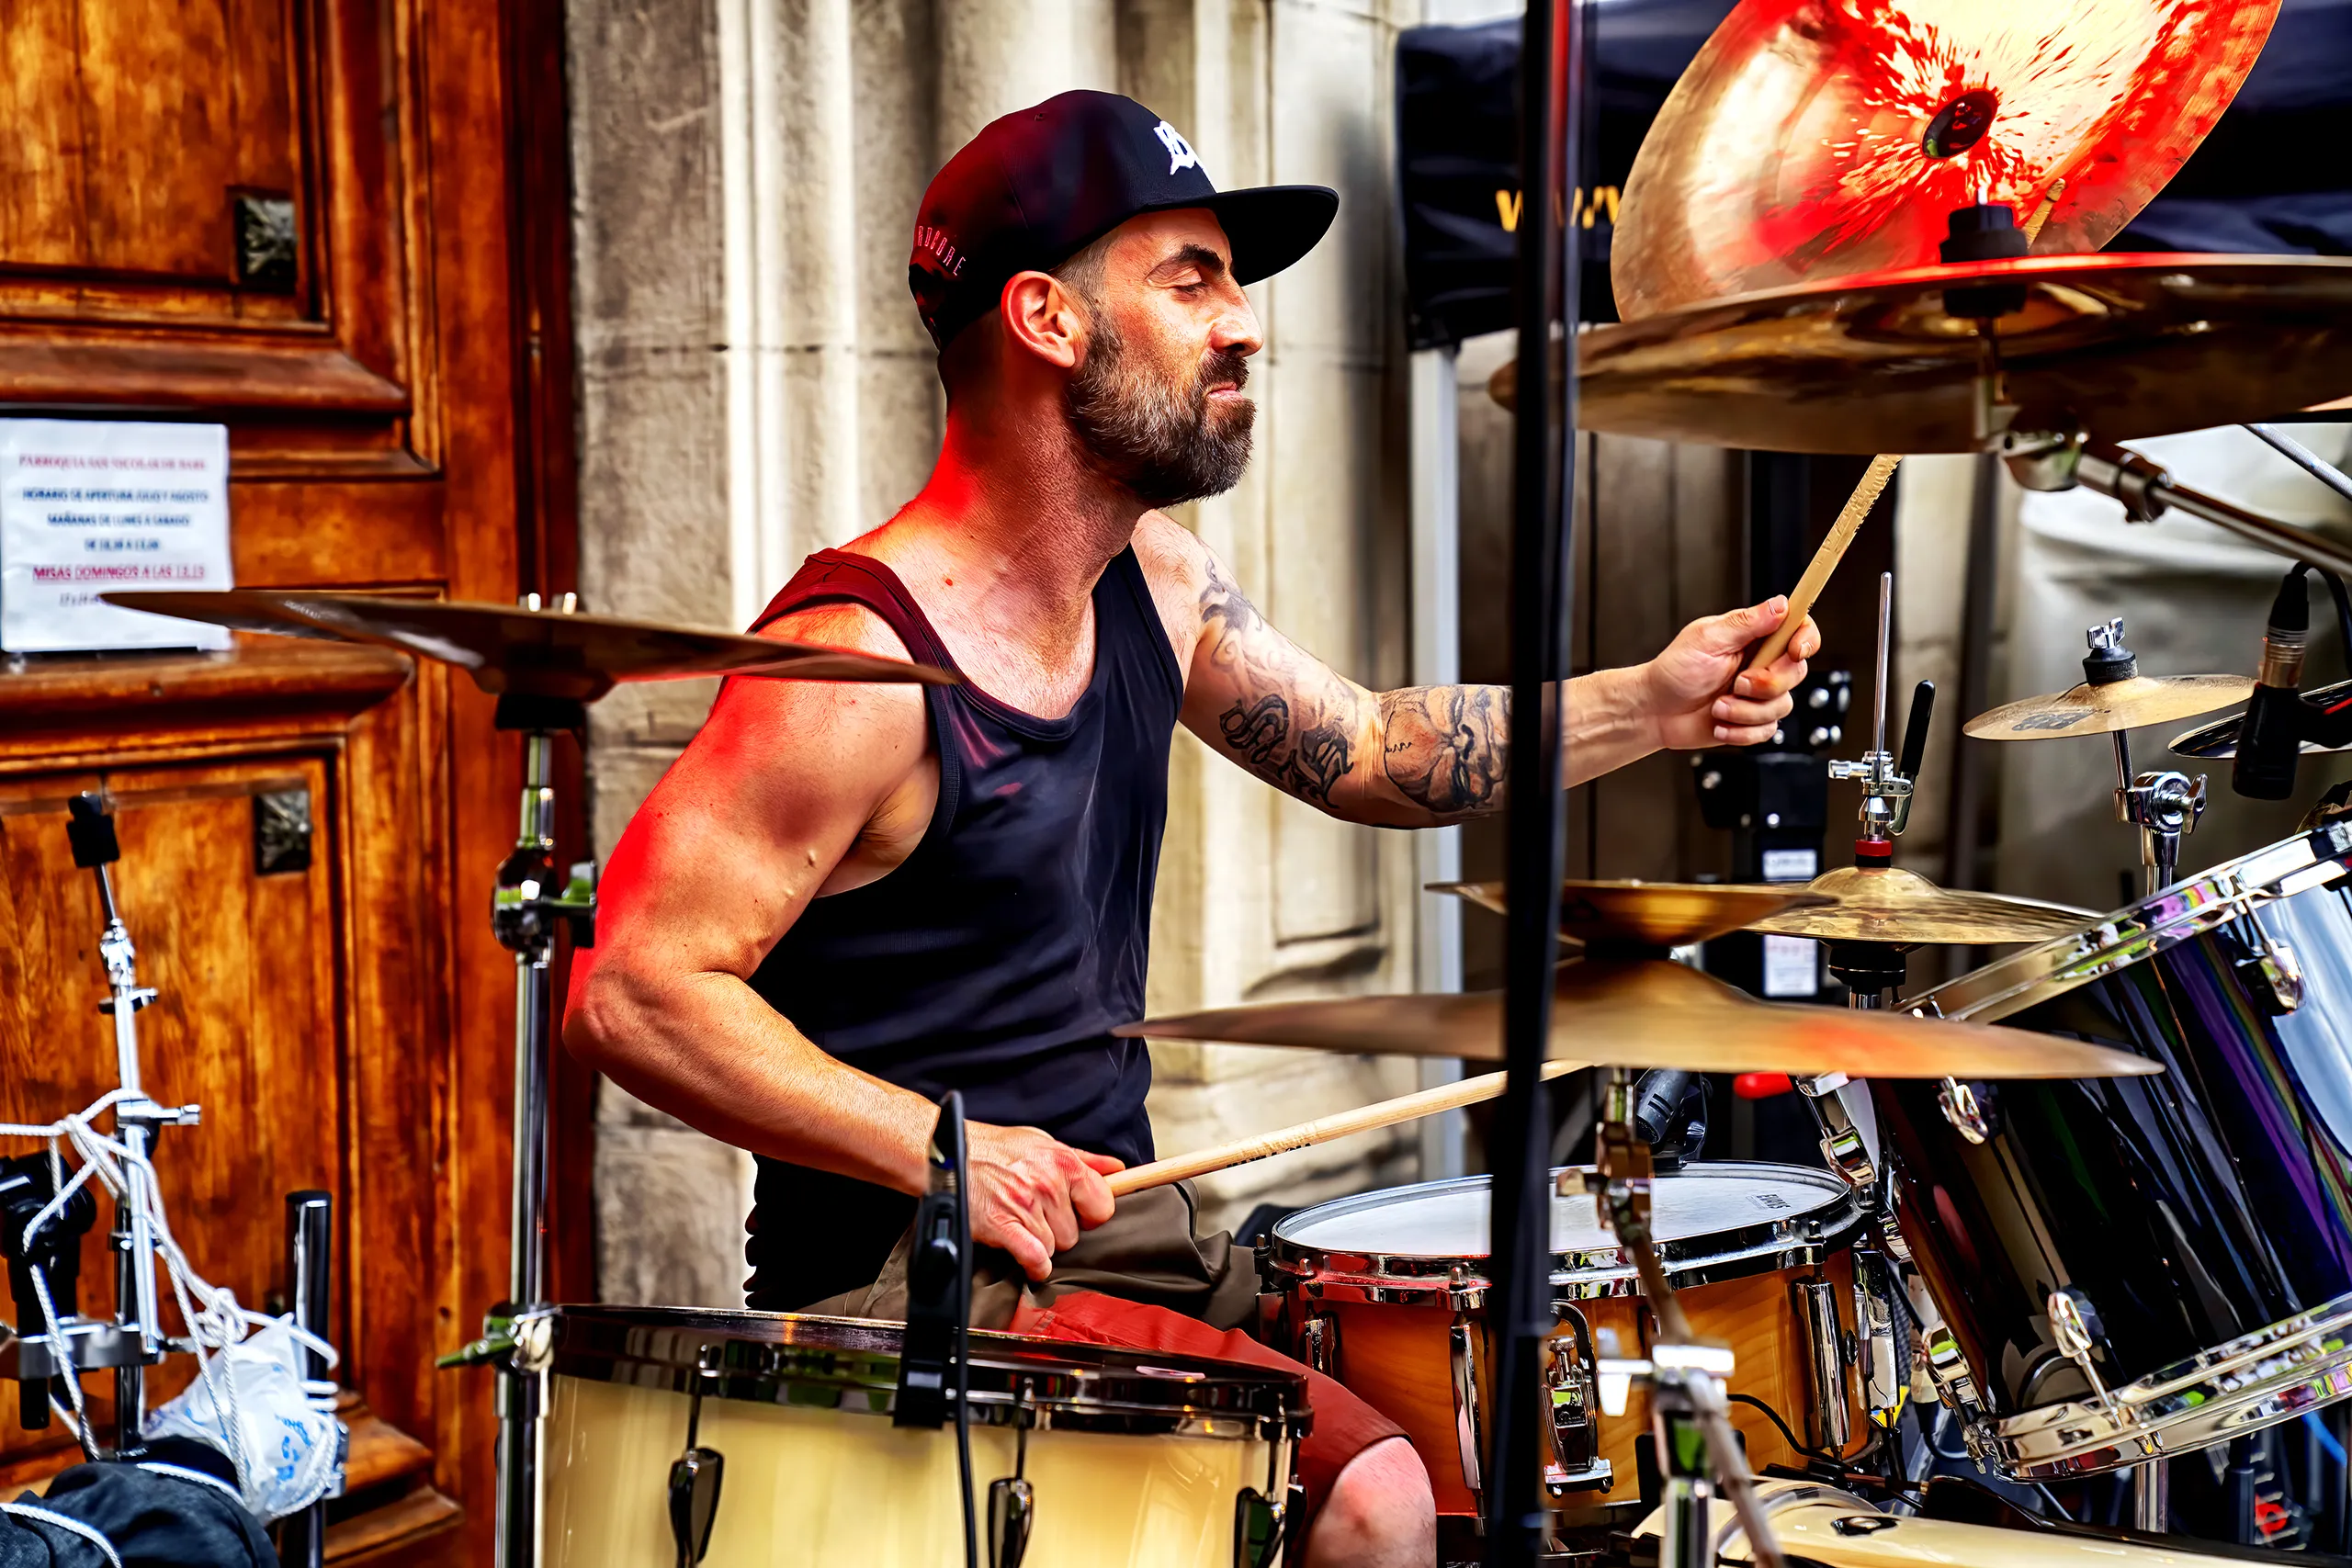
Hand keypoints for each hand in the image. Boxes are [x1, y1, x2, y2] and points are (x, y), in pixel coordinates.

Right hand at [963, 1121, 1123, 1281]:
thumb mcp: (1042, 1143)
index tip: (1078, 1213)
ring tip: (1021, 1225)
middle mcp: (1048, 1183)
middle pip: (1075, 1233)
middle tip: (1037, 1216)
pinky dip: (1034, 1265)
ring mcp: (1026, 1206)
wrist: (948, 1155)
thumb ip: (1083, 1159)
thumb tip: (1118, 1169)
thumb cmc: (995, 1149)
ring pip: (1054, 1247)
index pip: (1103, 1205)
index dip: (1091, 1214)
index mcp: (1063, 1162)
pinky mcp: (1003, 1226)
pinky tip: (1028, 1259)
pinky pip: (1035, 1258)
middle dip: (1058, 1230)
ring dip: (1040, 1243)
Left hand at [1639, 597, 1820, 750]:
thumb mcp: (1707, 638)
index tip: (1794, 651)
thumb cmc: (1674, 670)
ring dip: (1746, 711)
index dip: (1806, 640)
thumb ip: (1746, 623)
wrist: (1655, 710)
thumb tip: (1781, 604)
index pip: (1799, 630)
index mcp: (1754, 637)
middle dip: (1766, 684)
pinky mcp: (1753, 721)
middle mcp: (1762, 664)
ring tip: (1718, 706)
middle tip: (1737, 684)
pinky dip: (1741, 731)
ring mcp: (1759, 694)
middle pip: (1796, 672)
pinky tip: (1719, 723)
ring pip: (1782, 706)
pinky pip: (1767, 731)